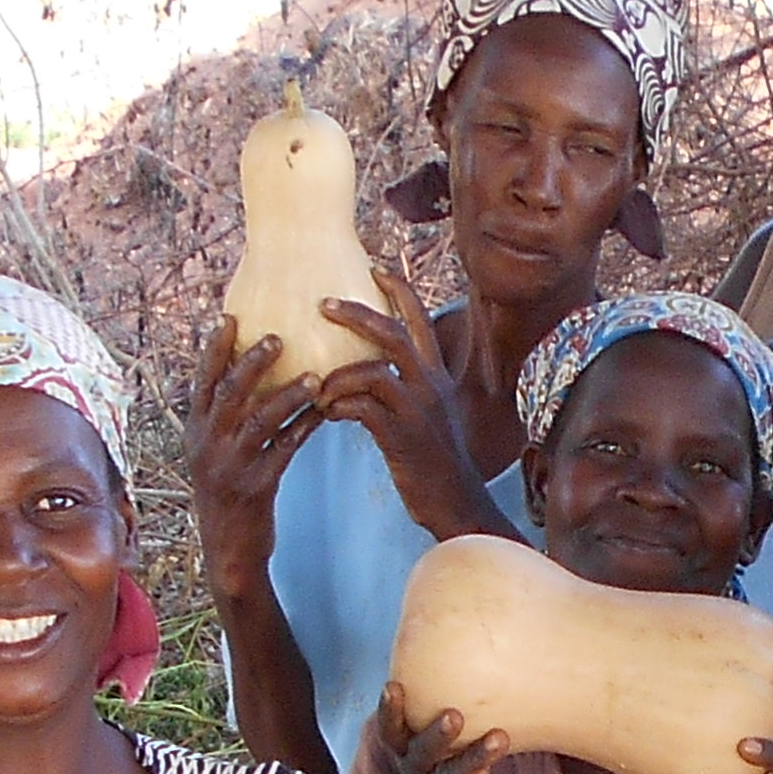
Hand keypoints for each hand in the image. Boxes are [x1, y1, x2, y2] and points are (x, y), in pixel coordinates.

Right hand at [190, 320, 331, 603]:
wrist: (229, 553)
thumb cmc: (228, 494)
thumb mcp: (213, 454)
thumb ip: (223, 419)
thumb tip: (243, 373)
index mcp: (195, 431)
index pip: (202, 382)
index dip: (214, 349)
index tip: (230, 318)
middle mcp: (207, 445)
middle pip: (229, 394)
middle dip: (251, 363)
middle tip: (277, 337)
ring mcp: (230, 467)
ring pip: (259, 421)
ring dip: (287, 394)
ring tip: (313, 376)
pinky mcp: (256, 487)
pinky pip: (284, 449)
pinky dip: (304, 427)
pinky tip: (325, 411)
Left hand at [306, 297, 499, 538]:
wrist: (456, 504)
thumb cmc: (435, 463)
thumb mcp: (429, 416)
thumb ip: (406, 388)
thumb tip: (370, 372)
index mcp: (437, 375)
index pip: (419, 318)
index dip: (397, 289)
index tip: (373, 269)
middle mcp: (430, 384)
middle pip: (393, 331)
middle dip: (356, 313)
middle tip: (324, 304)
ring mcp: (418, 409)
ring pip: (373, 369)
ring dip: (338, 373)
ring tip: (316, 384)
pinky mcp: (402, 436)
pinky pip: (363, 407)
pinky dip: (339, 405)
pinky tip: (327, 413)